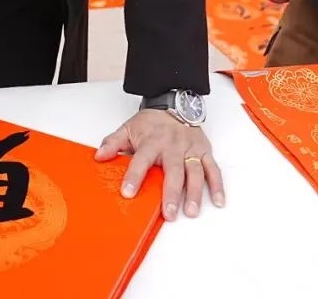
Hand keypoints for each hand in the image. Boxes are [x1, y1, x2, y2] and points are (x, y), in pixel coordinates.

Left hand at [96, 110, 224, 220]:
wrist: (175, 103)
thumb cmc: (151, 122)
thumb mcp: (128, 128)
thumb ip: (113, 143)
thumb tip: (99, 156)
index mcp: (153, 141)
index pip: (142, 160)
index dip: (134, 176)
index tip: (128, 192)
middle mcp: (173, 145)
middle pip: (173, 170)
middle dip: (171, 193)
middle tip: (169, 213)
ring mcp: (191, 149)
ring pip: (195, 172)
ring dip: (194, 193)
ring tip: (191, 211)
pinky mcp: (205, 151)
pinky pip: (213, 169)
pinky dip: (217, 185)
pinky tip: (218, 201)